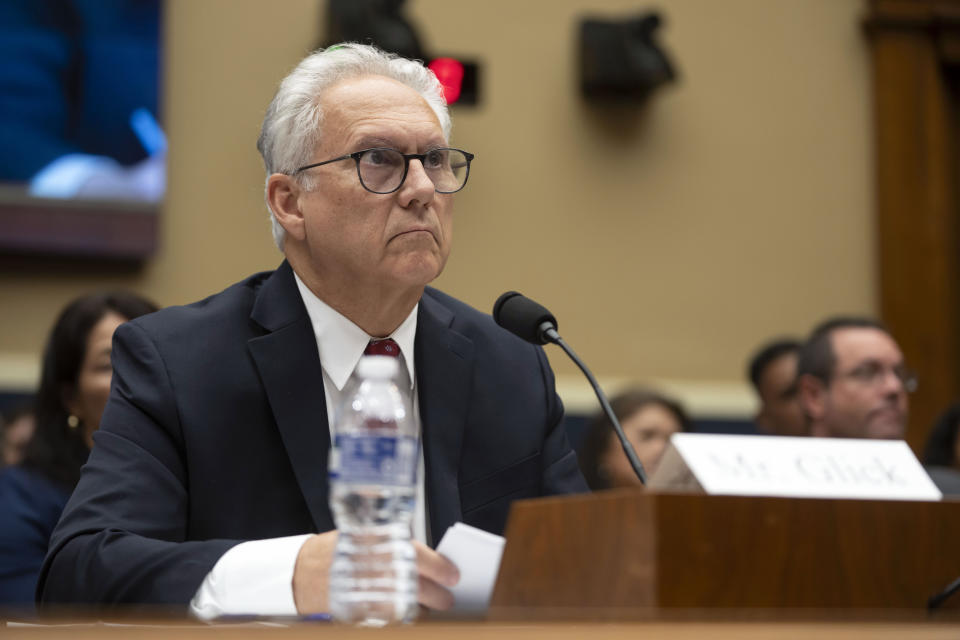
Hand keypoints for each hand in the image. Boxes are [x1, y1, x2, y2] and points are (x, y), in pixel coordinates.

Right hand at [292, 532, 460, 613]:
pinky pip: (390, 617)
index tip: (454, 575)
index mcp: (380, 542)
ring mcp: (367, 591)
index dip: (441, 567)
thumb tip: (430, 564)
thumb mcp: (366, 535)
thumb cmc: (339, 550)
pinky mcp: (360, 611)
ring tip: (431, 610)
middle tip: (448, 599)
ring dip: (423, 610)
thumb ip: (396, 547)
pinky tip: (408, 615)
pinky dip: (403, 618)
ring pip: (407, 605)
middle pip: (418, 585)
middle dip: (437, 596)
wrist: (304, 570)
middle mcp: (375, 567)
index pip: (419, 555)